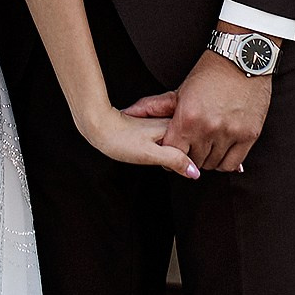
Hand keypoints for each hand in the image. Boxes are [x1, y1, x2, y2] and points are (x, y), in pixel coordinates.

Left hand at [82, 105, 199, 180]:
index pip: (194, 148)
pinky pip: (170, 139)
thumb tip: (195, 172)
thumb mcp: (149, 154)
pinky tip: (154, 150)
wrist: (99, 126)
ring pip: (180, 141)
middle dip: (184, 156)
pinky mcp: (155, 127)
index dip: (190, 162)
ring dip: (175, 152)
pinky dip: (167, 147)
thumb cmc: (120, 140)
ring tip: (155, 155)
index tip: (178, 168)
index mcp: (173, 127)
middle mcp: (171, 122)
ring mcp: (164, 123)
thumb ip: (174, 160)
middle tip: (161, 161)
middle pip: (189, 144)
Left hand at [127, 50, 271, 174]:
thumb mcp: (180, 91)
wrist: (242, 60)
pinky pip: (232, 164)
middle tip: (191, 148)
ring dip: (208, 159)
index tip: (173, 152)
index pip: (172, 154)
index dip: (170, 155)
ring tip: (206, 146)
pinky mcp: (249, 135)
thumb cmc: (209, 74)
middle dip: (190, 157)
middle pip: (193, 161)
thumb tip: (127, 112)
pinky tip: (221, 151)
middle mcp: (208, 128)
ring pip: (212, 164)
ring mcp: (230, 133)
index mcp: (188, 118)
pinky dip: (225, 162)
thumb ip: (154, 107)